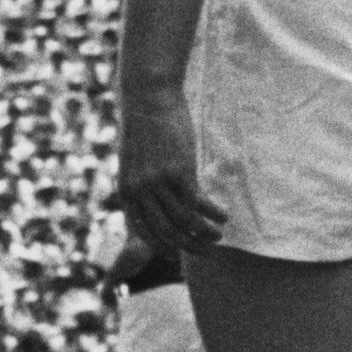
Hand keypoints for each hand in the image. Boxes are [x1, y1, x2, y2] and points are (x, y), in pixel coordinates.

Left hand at [119, 84, 225, 252]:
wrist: (148, 98)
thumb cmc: (144, 127)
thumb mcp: (135, 161)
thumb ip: (141, 185)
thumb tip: (154, 203)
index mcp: (126, 192)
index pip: (144, 233)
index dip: (163, 247)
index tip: (178, 254)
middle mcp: (140, 192)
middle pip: (167, 233)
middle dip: (189, 247)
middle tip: (208, 250)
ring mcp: (159, 183)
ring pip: (186, 222)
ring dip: (206, 233)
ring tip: (220, 234)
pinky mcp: (179, 171)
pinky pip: (199, 204)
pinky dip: (213, 214)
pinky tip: (224, 215)